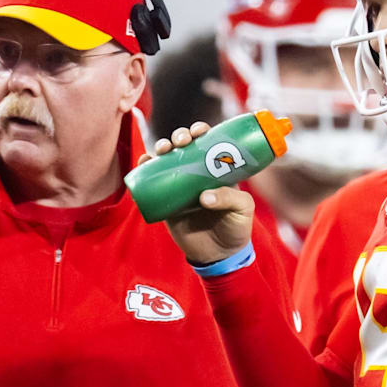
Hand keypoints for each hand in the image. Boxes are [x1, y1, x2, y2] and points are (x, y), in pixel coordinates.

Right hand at [137, 122, 254, 264]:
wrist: (219, 255)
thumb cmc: (236, 228)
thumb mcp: (242, 210)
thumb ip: (228, 199)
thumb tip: (203, 196)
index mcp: (217, 169)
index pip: (208, 142)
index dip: (201, 131)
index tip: (199, 132)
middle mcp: (197, 173)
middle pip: (184, 145)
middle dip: (180, 136)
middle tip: (181, 141)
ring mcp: (179, 185)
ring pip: (166, 159)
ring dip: (161, 148)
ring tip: (162, 151)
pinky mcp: (166, 201)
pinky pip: (152, 181)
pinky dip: (145, 168)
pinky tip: (144, 162)